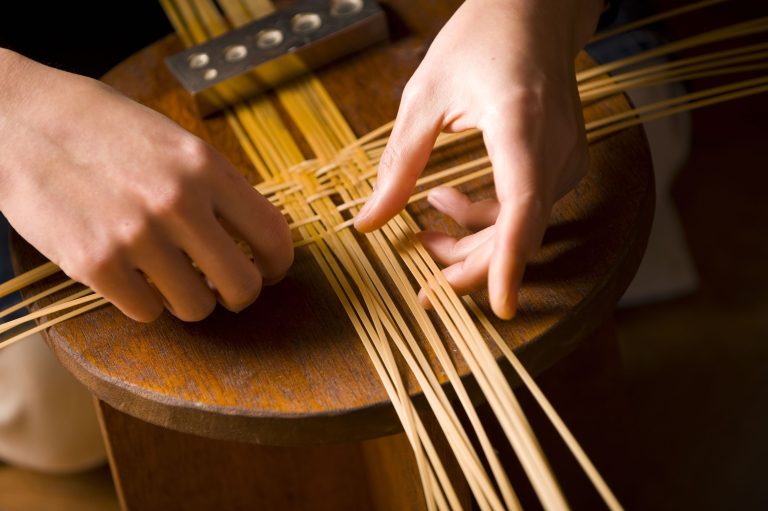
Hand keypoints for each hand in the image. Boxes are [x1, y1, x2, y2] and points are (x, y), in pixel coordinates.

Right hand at [0, 50, 292, 321]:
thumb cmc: (100, 128)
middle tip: (222, 288)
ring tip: (169, 277)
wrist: (17, 120)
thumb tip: (249, 235)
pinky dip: (143, 302)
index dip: (278, 264)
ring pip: (196, 308)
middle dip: (238, 294)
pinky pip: (146, 312)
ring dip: (188, 299)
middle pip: (243, 286)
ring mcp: (136, 236)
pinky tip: (131, 276)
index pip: (274, 236)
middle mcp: (178, 202)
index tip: (269, 271)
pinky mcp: (95, 264)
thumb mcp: (173, 141)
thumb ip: (215, 186)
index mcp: (206, 167)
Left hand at [354, 0, 602, 318]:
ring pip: (522, 227)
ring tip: (424, 231)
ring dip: (473, 240)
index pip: (522, 208)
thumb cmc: (480, 39)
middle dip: (471, 264)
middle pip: (520, 232)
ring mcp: (566, 156)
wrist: (535, 11)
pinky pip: (527, 209)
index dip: (508, 263)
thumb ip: (398, 165)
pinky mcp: (563, 161)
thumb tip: (369, 224)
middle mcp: (553, 147)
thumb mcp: (423, 97)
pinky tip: (450, 202)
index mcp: (519, 124)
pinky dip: (489, 219)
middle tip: (423, 280)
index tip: (498, 307)